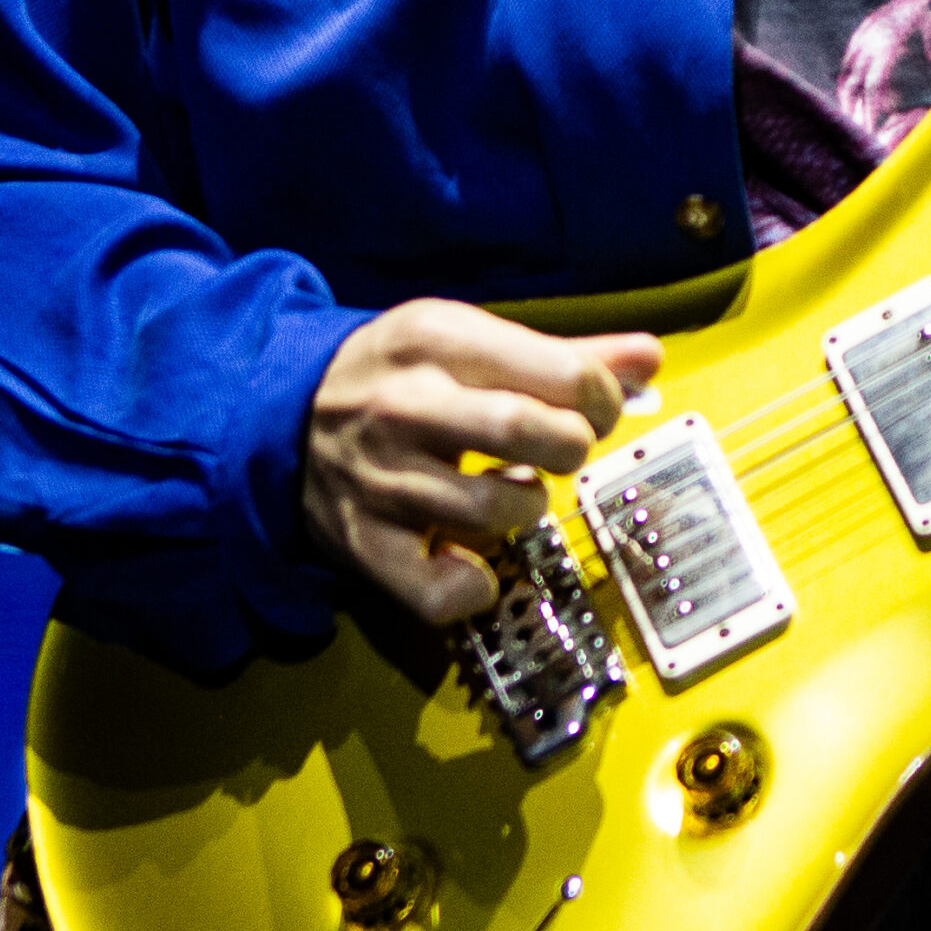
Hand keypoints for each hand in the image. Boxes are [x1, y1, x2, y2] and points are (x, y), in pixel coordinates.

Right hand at [295, 300, 659, 627]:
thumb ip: (563, 353)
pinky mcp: (364, 544)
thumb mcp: (467, 340)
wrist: (280, 415)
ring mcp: (382, 481)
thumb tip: (650, 358)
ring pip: (495, 513)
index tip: (593, 409)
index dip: (602, 400)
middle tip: (560, 448)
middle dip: (570, 446)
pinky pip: (435, 590)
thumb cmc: (398, 374)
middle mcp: (406, 407)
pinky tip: (477, 562)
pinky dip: (472, 586)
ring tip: (516, 493)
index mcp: (437, 342)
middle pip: (528, 433)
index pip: (562, 375)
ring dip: (527, 510)